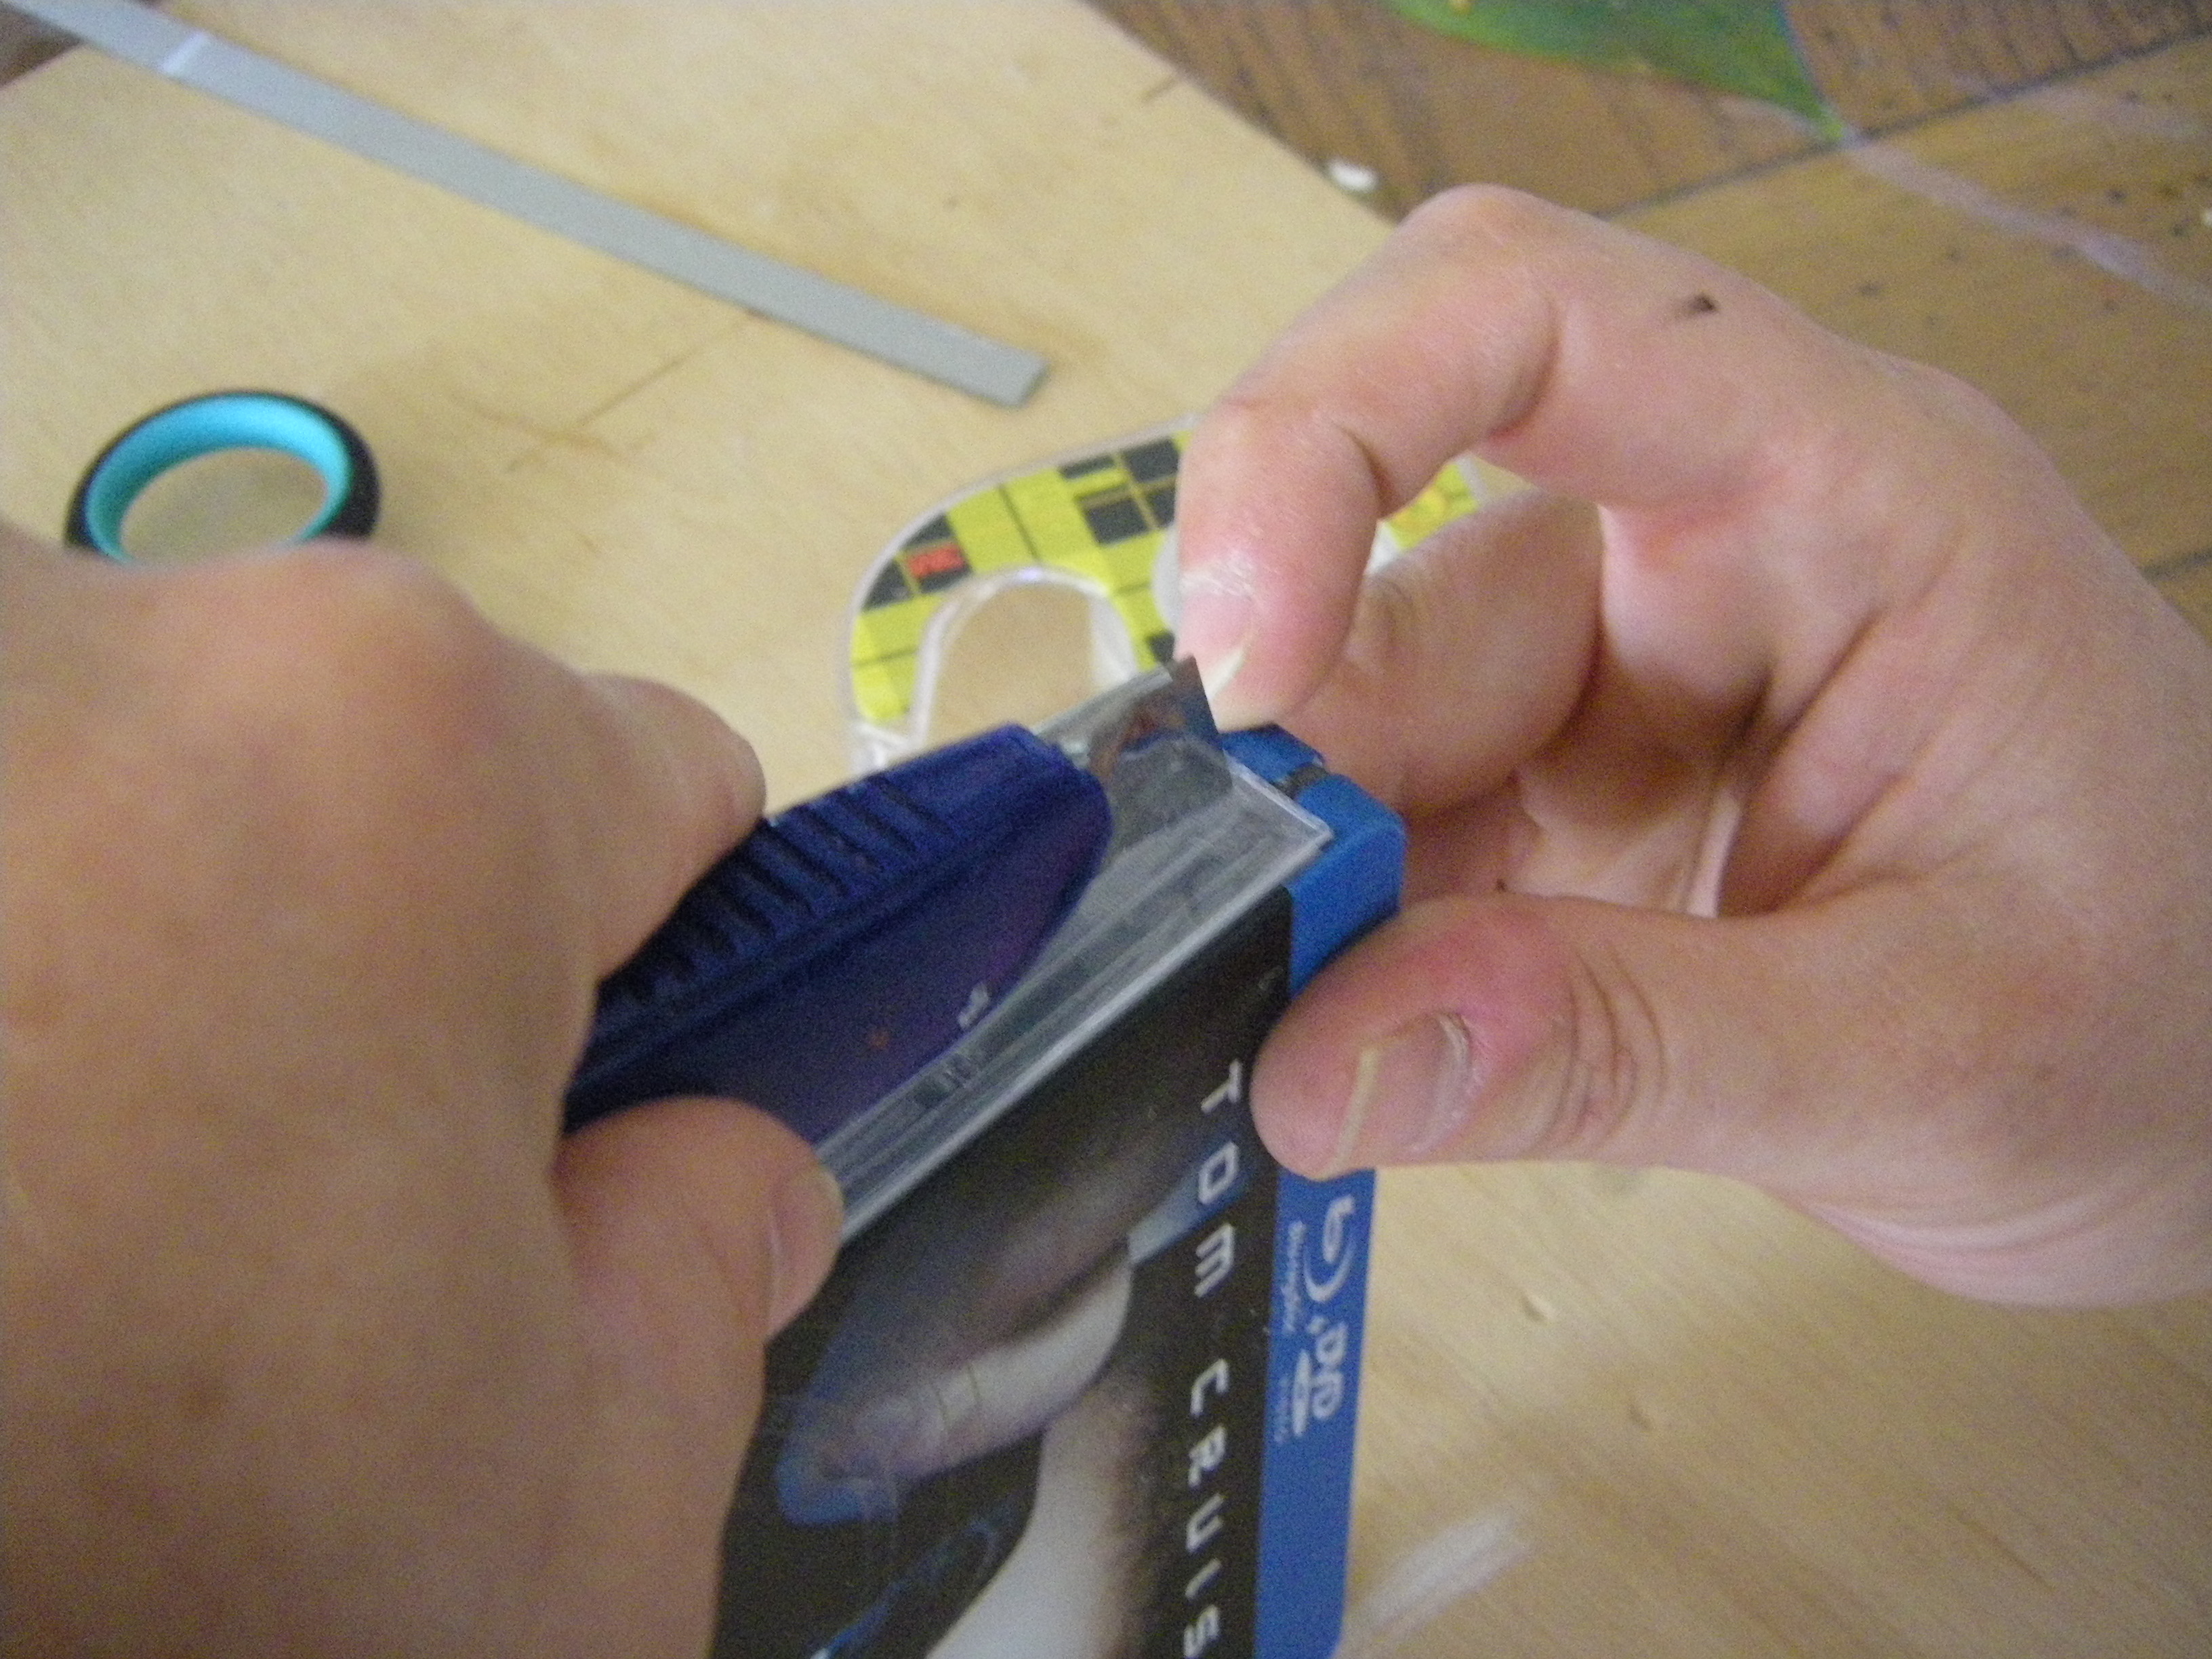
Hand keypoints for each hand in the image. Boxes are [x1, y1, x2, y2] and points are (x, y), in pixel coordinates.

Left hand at [0, 530, 841, 1655]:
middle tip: (232, 1247)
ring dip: (84, 968)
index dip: (642, 976)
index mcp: (389, 756)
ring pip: (87, 804)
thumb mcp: (542, 1530)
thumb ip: (695, 1294)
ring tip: (8, 1229)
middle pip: (342, 778)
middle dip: (337, 974)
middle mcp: (79, 635)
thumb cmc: (126, 1588)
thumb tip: (715, 1179)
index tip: (547, 1125)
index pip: (653, 781)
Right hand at [1173, 187, 2211, 1305]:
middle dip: (1306, 756)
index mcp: (1845, 499)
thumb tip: (1320, 1064)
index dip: (1329, 428)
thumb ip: (1625, 1048)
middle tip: (1269, 961)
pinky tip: (1369, 1045)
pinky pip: (1394, 828)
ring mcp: (1622, 674)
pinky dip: (1345, 936)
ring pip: (1364, 711)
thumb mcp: (1927, 1058)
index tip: (1246, 663)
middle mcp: (1703, 550)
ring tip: (1338, 1046)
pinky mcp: (1568, 789)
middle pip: (1398, 556)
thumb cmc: (2166, 1018)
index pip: (1532, 319)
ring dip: (1319, 873)